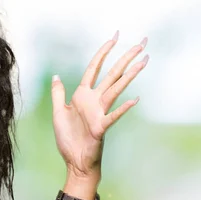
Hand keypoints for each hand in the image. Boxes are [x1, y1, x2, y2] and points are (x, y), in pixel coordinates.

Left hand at [51, 31, 147, 180]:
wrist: (74, 162)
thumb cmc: (68, 140)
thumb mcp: (58, 113)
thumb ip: (59, 94)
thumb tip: (57, 76)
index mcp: (82, 95)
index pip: (95, 68)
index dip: (104, 52)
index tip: (115, 37)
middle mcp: (94, 100)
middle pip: (112, 74)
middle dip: (126, 58)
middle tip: (142, 42)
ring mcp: (100, 113)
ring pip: (117, 89)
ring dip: (130, 75)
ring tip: (144, 61)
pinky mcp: (101, 127)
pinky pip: (113, 116)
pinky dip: (123, 108)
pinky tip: (135, 99)